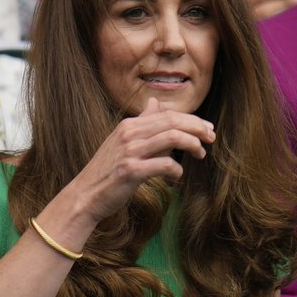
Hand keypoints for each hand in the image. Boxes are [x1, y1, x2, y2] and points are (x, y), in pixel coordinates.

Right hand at [63, 98, 215, 225]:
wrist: (86, 195)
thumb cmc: (109, 170)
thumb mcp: (123, 140)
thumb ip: (141, 122)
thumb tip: (154, 102)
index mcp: (130, 125)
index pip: (168, 114)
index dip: (193, 120)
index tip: (207, 129)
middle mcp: (129, 133)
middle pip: (173, 122)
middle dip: (197, 128)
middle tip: (211, 138)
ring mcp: (129, 151)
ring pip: (172, 138)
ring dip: (192, 145)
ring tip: (200, 155)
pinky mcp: (130, 171)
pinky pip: (164, 165)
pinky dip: (176, 170)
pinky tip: (175, 177)